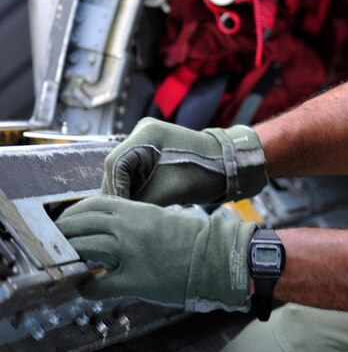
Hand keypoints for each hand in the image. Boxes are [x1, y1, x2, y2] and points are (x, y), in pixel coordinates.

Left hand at [56, 195, 256, 311]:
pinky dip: (85, 286)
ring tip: (66, 260)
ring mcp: (129, 254)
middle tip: (56, 240)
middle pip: (82, 224)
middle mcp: (129, 229)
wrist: (216, 257)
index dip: (74, 211)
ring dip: (70, 254)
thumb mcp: (161, 217)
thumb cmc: (192, 238)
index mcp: (137, 210)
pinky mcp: (133, 280)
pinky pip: (97, 284)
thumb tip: (108, 226)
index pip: (93, 204)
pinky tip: (85, 286)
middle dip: (63, 232)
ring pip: (83, 249)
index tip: (66, 219)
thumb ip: (135, 218)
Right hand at [103, 117, 267, 204]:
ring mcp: (146, 141)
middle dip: (118, 194)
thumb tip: (118, 218)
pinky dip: (135, 189)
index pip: (115, 164)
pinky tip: (136, 206)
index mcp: (146, 134)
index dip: (113, 191)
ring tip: (127, 216)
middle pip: (117, 168)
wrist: (229, 165)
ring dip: (125, 193)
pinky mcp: (152, 152)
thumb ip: (138, 202)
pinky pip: (135, 172)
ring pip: (124, 172)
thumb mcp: (168, 191)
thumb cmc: (204, 173)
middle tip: (118, 219)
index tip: (116, 213)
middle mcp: (142, 132)